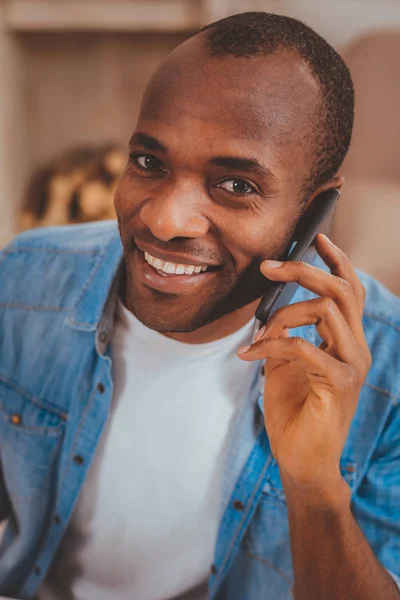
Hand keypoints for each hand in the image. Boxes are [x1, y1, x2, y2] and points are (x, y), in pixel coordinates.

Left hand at [237, 234, 370, 490]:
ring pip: (325, 311)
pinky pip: (305, 347)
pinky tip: (250, 356)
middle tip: (269, 266)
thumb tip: (271, 312)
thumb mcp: (285, 364)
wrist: (302, 461)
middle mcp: (356, 348)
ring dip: (282, 316)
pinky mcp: (339, 384)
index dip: (336, 261)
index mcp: (346, 341)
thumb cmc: (294, 412)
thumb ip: (286, 335)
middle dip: (304, 270)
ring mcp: (352, 365)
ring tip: (257, 337)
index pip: (349, 291)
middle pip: (341, 290)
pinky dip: (273, 345)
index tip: (317, 238)